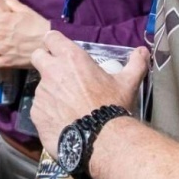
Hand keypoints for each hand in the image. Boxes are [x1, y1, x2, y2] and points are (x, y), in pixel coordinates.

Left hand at [30, 31, 147, 156]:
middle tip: (58, 74)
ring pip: (40, 86)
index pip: (51, 37)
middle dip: (44, 61)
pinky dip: (48, 112)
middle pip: (37, 56)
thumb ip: (135, 64)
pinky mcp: (36, 113)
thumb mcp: (128, 83)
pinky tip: (62, 121)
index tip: (60, 51)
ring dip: (50, 91)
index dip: (54, 43)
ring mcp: (41, 93)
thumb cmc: (112, 106)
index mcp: (71, 58)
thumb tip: (143, 51)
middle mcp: (52, 71)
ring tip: (67, 106)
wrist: (100, 140)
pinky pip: (39, 108)